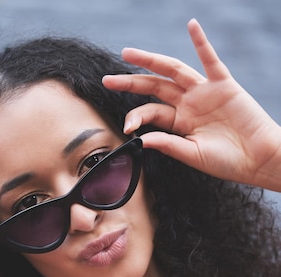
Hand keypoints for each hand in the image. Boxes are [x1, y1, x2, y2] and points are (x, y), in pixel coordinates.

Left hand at [103, 19, 280, 190]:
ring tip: (129, 54)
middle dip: (131, 82)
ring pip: (174, 71)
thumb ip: (168, 144)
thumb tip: (142, 139)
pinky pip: (211, 60)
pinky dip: (202, 42)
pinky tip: (192, 26)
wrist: (258, 159)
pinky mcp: (223, 85)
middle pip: (155, 87)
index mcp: (180, 123)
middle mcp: (189, 104)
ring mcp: (204, 92)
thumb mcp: (192, 155)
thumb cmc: (227, 161)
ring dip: (152, 61)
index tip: (126, 127)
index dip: (136, 116)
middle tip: (108, 79)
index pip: (152, 112)